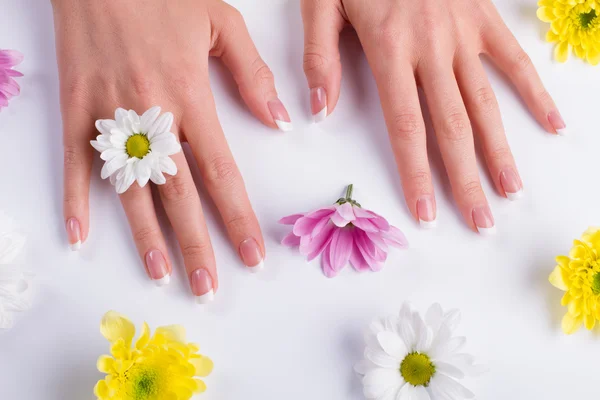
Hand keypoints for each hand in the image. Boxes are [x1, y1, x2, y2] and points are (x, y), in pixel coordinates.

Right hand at [53, 0, 291, 300]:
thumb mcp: (221, 22)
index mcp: (191, 95)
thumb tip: (280, 120)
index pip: (221, 173)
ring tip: (162, 274)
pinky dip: (77, 199)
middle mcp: (151, 114)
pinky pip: (75, 161)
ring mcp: (109, 115)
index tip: (252, 255)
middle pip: (179, 194)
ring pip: (130, 188)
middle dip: (197, 245)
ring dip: (146, 236)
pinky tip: (80, 234)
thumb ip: (252, 74)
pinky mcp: (75, 108)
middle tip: (208, 286)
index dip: (238, 218)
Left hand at [301, 0, 563, 232]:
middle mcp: (430, 48)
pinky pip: (513, 59)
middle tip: (481, 222)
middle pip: (451, 127)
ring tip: (511, 191)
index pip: (405, 126)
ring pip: (485, 102)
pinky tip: (553, 125)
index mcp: (388, 49)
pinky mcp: (484, 16)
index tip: (427, 213)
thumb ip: (319, 57)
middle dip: (465, 179)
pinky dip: (535, 92)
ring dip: (500, 150)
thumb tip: (318, 111)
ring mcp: (463, 32)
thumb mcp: (321, 2)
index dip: (416, 173)